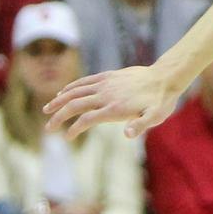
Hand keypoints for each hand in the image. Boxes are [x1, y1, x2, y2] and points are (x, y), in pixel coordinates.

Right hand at [45, 64, 182, 139]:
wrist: (165, 77)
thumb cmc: (161, 101)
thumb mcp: (155, 117)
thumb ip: (141, 125)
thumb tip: (127, 135)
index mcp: (114, 109)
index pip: (87, 120)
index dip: (74, 129)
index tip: (67, 137)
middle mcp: (106, 96)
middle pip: (75, 105)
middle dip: (59, 117)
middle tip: (48, 128)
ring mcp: (105, 84)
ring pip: (75, 92)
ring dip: (59, 101)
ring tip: (47, 110)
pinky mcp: (107, 76)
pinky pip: (84, 81)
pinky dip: (70, 87)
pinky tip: (62, 93)